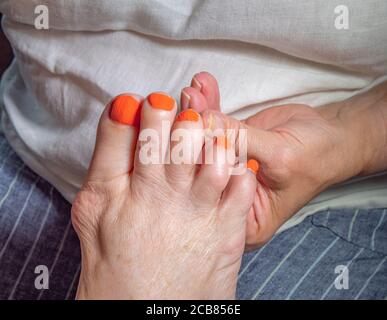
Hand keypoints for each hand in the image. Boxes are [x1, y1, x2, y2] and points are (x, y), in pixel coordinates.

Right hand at [72, 92, 256, 298]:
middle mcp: (160, 196)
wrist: (148, 311)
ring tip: (208, 133)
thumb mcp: (92, 211)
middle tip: (181, 114)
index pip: (134, 132)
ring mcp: (198, 211)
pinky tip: (231, 161)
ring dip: (213, 134)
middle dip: (181, 115)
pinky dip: (240, 164)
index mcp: (121, 190)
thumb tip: (121, 109)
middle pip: (177, 135)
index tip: (152, 102)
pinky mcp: (228, 228)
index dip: (147, 108)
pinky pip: (242, 182)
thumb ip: (106, 158)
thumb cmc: (116, 263)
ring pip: (214, 153)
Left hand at [182, 72, 385, 250]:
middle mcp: (229, 196)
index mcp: (245, 219)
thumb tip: (203, 121)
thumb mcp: (280, 155)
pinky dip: (208, 103)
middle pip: (200, 165)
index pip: (210, 195)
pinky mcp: (227, 143)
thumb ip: (240, 140)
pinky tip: (201, 85)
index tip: (184, 136)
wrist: (331, 135)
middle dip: (191, 132)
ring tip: (192, 91)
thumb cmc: (316, 156)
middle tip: (186, 105)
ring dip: (197, 112)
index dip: (195, 165)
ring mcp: (226, 168)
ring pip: (202, 140)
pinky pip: (213, 123)